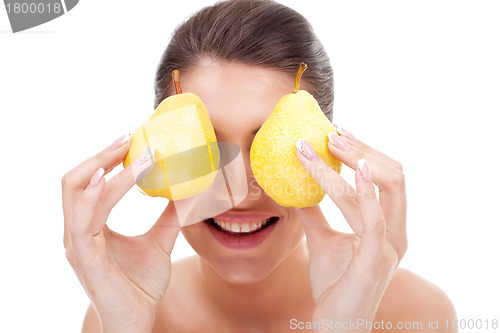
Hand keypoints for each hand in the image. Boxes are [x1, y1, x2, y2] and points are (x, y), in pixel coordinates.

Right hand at [62, 135, 180, 332]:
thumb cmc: (141, 285)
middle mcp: (79, 231)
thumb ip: (170, 216)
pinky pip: (83, 221)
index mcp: (92, 225)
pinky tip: (107, 179)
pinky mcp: (84, 259)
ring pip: (78, 194)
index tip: (131, 140)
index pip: (90, 183)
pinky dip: (93, 197)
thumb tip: (190, 190)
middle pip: (75, 181)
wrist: (140, 320)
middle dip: (100, 156)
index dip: (106, 160)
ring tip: (128, 151)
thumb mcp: (160, 242)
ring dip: (103, 169)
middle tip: (128, 137)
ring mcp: (78, 245)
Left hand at [295, 127, 406, 331]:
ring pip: (384, 189)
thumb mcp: (320, 240)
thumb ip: (313, 215)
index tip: (338, 131)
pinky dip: (367, 191)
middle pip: (393, 176)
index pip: (386, 179)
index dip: (365, 151)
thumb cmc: (333, 284)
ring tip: (332, 143)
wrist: (333, 325)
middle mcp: (396, 233)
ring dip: (358, 161)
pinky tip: (356, 169)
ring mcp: (390, 246)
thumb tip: (295, 188)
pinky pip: (375, 219)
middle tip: (332, 132)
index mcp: (387, 227)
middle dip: (363, 149)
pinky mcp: (376, 260)